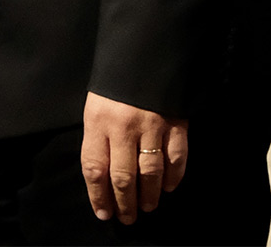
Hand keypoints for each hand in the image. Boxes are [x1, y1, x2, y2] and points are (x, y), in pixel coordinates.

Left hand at [81, 92, 189, 224]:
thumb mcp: (96, 106)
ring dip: (149, 196)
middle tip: (127, 219)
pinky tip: (168, 187)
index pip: (94, 168)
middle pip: (123, 177)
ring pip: (150, 173)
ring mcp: (152, 125)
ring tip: (147, 208)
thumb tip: (101, 176)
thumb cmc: (115, 82)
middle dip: (125, 203)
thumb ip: (99, 137)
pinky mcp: (176, 122)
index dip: (98, 195)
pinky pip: (176, 158)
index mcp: (97, 121)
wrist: (144, 51)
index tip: (103, 213)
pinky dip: (173, 177)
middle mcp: (123, 126)